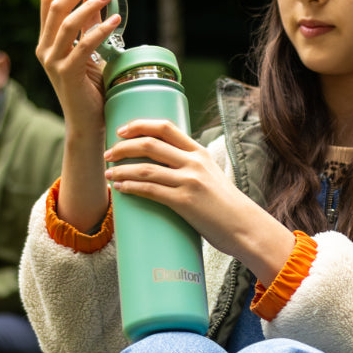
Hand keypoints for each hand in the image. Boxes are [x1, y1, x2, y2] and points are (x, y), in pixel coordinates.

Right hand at [35, 0, 120, 137]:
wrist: (87, 123)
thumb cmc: (90, 88)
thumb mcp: (89, 52)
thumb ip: (89, 27)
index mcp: (46, 42)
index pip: (48, 4)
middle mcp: (44, 50)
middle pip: (56, 7)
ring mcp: (53, 62)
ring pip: (67, 23)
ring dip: (89, 4)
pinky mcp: (67, 74)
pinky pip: (84, 45)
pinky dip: (100, 30)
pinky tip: (115, 21)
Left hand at [105, 118, 292, 285]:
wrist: (244, 227)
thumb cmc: (225, 206)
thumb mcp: (211, 177)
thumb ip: (190, 168)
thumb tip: (164, 168)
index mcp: (199, 153)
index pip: (165, 127)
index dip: (139, 125)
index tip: (122, 130)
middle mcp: (193, 162)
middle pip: (150, 144)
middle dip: (123, 147)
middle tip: (108, 153)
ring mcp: (189, 181)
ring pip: (145, 168)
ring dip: (121, 169)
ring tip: (108, 173)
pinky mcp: (184, 201)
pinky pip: (150, 190)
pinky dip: (130, 187)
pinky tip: (119, 188)